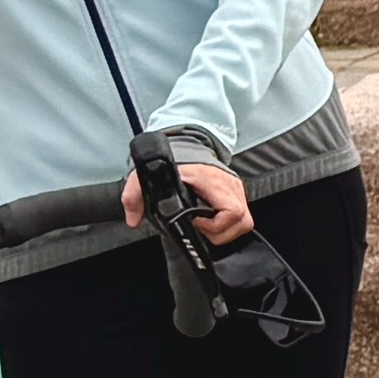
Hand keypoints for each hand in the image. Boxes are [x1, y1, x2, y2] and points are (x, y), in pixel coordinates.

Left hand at [123, 160, 253, 241]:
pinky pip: (242, 216)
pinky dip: (229, 225)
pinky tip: (212, 222)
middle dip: (221, 233)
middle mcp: (228, 185)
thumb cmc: (172, 161)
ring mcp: (235, 189)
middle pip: (242, 221)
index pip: (230, 210)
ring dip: (227, 231)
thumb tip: (133, 220)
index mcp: (210, 181)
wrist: (187, 143)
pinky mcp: (236, 193)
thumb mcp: (146, 175)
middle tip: (201, 229)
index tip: (195, 223)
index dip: (214, 226)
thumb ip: (135, 196)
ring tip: (206, 228)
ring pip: (245, 221)